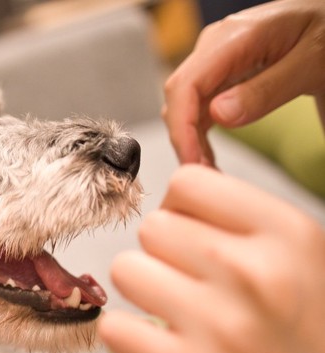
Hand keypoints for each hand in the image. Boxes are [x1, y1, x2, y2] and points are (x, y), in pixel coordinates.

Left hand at [99, 165, 324, 352]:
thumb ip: (237, 215)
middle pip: (152, 226)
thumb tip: (180, 159)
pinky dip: (129, 337)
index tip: (194, 237)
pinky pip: (115, 327)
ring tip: (179, 314)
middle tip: (193, 286)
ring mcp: (221, 323)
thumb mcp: (299, 258)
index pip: (187, 183)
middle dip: (164, 254)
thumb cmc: (310, 333)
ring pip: (124, 268)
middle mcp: (255, 271)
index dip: (181, 210)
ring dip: (142, 290)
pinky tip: (161, 347)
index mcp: (289, 233)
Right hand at [163, 0, 324, 164]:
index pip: (186, 85)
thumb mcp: (310, 62)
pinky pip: (198, 111)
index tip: (192, 162)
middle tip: (204, 178)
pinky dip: (199, 138)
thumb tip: (219, 116)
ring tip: (208, 174)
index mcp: (231, 38)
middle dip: (185, 141)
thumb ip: (267, 89)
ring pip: (185, 109)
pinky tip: (208, 159)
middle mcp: (213, 49)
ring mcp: (213, 63)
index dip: (182, 128)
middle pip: (179, 100)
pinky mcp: (219, 77)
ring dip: (191, 144)